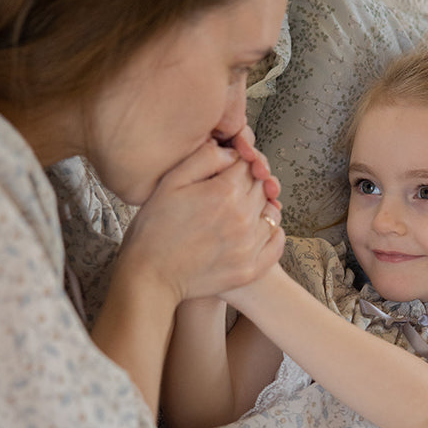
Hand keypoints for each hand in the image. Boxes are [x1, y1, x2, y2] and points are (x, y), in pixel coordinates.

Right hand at [113, 137, 283, 303]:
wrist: (150, 275)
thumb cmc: (155, 227)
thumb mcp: (171, 182)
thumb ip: (204, 159)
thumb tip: (231, 153)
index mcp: (225, 192)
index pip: (247, 165)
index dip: (237, 163)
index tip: (226, 170)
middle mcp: (242, 218)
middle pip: (260, 188)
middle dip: (249, 184)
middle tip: (229, 191)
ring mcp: (249, 246)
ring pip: (271, 214)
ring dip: (260, 208)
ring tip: (241, 211)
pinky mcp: (250, 269)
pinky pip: (276, 244)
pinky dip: (272, 233)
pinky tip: (257, 230)